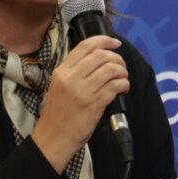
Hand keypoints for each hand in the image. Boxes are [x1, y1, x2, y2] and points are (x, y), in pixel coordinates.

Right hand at [32, 35, 128, 171]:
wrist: (53, 138)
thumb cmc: (57, 115)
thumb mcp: (58, 87)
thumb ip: (74, 73)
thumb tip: (98, 61)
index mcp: (62, 71)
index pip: (85, 46)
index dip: (103, 40)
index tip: (115, 43)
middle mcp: (71, 78)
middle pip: (100, 55)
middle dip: (116, 57)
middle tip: (121, 66)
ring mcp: (82, 91)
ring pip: (110, 69)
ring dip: (122, 71)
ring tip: (123, 78)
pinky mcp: (94, 104)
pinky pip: (115, 86)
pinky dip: (124, 84)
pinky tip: (123, 89)